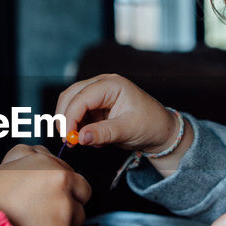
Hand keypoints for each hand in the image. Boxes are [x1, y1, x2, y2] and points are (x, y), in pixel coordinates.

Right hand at [0, 144, 91, 225]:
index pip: (66, 170)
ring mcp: (64, 205)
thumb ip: (28, 158)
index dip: (58, 183)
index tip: (49, 192)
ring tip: (41, 222)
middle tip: (52, 208)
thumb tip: (38, 154)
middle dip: (72, 198)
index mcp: (46, 162)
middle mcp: (60, 180)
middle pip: (83, 190)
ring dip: (65, 218)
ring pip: (79, 213)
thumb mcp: (6, 164)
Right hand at [55, 75, 182, 153]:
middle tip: (69, 141)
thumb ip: (103, 133)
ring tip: (81, 142)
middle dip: (65, 118)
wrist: (160, 131)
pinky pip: (78, 115)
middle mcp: (102, 84)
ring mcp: (97, 94)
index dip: (70, 117)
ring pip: (70, 105)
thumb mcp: (127, 130)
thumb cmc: (150, 125)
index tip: (68, 138)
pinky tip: (91, 138)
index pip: (82, 97)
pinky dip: (78, 127)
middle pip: (70, 96)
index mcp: (112, 84)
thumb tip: (80, 138)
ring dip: (70, 124)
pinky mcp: (95, 106)